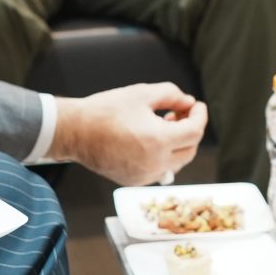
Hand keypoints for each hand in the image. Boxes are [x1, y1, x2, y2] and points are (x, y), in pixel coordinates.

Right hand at [50, 83, 208, 185]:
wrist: (75, 132)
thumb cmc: (106, 110)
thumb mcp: (142, 93)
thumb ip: (171, 95)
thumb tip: (188, 103)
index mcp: (159, 141)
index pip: (195, 131)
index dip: (200, 115)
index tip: (196, 105)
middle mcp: (155, 163)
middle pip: (190, 149)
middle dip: (191, 130)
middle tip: (179, 114)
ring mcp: (144, 175)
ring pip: (177, 162)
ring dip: (179, 144)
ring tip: (164, 124)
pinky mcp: (134, 181)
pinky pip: (160, 170)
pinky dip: (163, 155)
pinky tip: (150, 139)